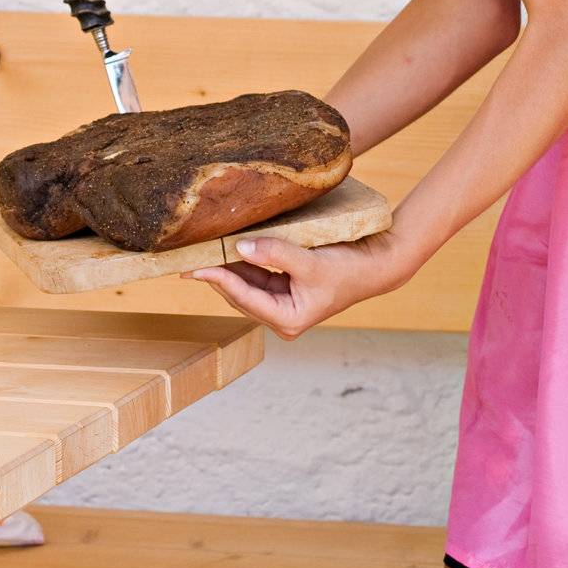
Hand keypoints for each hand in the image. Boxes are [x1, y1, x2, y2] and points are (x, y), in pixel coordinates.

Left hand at [178, 225, 409, 338]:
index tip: (195, 266)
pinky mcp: (287, 287)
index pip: (244, 297)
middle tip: (190, 256)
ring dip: (229, 267)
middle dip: (218, 274)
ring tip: (203, 250)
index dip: (218, 279)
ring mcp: (284, 302)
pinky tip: (229, 248)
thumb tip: (240, 248)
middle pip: (240, 293)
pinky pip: (258, 275)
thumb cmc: (348, 268)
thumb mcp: (310, 262)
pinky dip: (245, 262)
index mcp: (287, 320)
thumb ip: (275, 253)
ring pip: (247, 283)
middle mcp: (282, 315)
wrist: (376, 264)